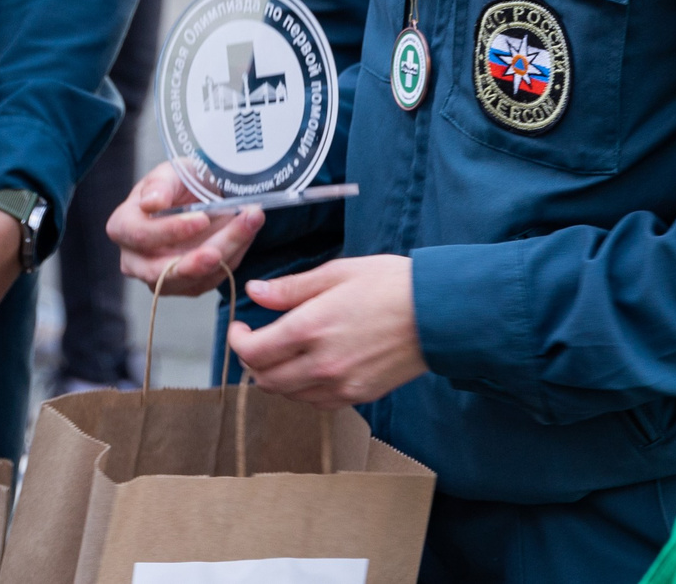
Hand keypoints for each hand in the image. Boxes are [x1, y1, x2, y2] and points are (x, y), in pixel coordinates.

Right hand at [109, 161, 262, 295]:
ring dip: (225, 254)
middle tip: (219, 251)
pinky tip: (247, 233)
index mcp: (123, 226)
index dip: (170, 231)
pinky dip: (232, 258)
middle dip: (195, 261)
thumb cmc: (180, 184)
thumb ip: (161, 184)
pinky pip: (211, 281)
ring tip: (249, 223)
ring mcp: (160, 278)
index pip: (141, 236)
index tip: (201, 219)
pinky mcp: (187, 286)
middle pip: (162, 270)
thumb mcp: (171, 172)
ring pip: (192, 279)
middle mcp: (135, 260)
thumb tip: (152, 203)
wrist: (202, 198)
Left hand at [228, 256, 424, 408]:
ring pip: (287, 395)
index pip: (253, 351)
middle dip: (251, 361)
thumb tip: (255, 291)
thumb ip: (292, 288)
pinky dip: (301, 389)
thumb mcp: (338, 272)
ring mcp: (340, 385)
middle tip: (256, 340)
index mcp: (310, 328)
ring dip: (275, 377)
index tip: (240, 327)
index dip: (237, 341)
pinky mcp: (358, 396)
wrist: (438, 314)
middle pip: (264, 379)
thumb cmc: (391, 284)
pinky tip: (309, 367)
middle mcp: (321, 364)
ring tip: (282, 353)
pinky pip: (314, 402)